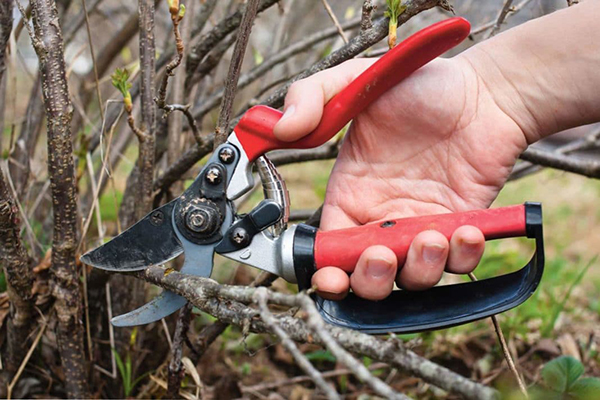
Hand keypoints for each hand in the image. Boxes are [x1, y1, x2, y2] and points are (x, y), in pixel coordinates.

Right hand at [273, 55, 528, 299]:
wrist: (485, 92)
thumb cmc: (420, 86)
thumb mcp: (357, 80)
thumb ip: (312, 96)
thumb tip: (280, 128)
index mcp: (350, 195)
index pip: (328, 249)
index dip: (325, 270)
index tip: (330, 274)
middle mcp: (382, 218)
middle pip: (366, 278)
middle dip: (370, 281)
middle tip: (382, 256)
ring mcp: (422, 227)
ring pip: (411, 279)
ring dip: (418, 270)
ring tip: (432, 237)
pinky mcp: (460, 230)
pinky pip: (458, 264)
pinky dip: (460, 257)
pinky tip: (464, 231)